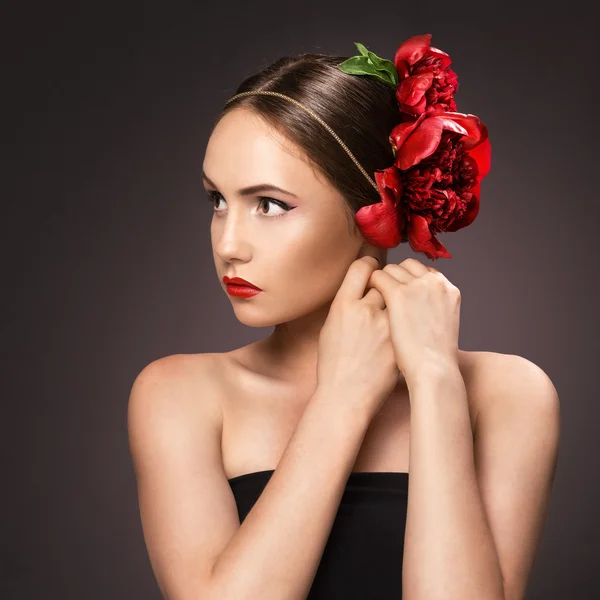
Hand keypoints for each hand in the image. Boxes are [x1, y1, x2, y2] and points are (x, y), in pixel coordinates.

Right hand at [316, 256, 400, 421]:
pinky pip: (410, 318)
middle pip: (385, 281)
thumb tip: (365, 283)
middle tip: (388, 291)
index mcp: (343, 305)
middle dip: (387, 284)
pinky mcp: (401, 340)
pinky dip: (409, 320)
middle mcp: (365, 311)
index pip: (362, 267)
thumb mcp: (331, 326)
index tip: (375, 267)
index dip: (371, 264)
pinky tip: (405, 328)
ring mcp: (386, 326)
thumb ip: (347, 302)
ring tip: (396, 312)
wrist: (347, 395)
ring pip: (401, 300)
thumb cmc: (335, 363)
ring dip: (400, 302)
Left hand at [366, 258, 460, 383]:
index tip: (399, 293)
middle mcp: (434, 281)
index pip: (423, 270)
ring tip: (372, 299)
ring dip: (380, 281)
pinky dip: (370, 284)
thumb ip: (432, 307)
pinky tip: (364, 299)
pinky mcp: (398, 294)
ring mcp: (416, 286)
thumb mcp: (442, 325)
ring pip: (390, 269)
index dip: (408, 281)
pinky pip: (377, 276)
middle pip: (407, 265)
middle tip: (382, 294)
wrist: (432, 371)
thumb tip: (417, 303)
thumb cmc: (434, 358)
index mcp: (448, 288)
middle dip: (394, 277)